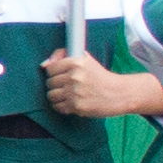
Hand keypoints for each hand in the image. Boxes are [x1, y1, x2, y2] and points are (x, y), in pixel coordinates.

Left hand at [37, 48, 162, 120]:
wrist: (118, 93)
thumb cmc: (99, 76)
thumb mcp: (85, 59)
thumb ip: (62, 55)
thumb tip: (44, 65)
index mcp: (76, 62)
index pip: (50, 69)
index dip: (54, 73)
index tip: (61, 76)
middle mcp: (75, 76)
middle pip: (49, 83)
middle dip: (56, 85)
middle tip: (66, 86)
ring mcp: (75, 92)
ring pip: (51, 95)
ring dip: (56, 96)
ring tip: (67, 95)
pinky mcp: (76, 106)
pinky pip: (57, 107)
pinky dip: (61, 106)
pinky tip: (70, 102)